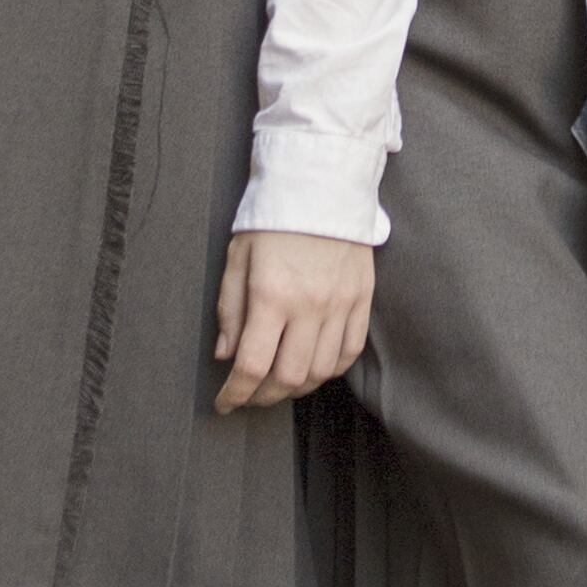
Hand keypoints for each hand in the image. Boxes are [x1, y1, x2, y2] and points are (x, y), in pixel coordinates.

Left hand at [213, 227, 372, 410]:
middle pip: (288, 377)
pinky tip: (314, 367)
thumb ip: (230, 310)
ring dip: (297, 387)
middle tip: (250, 395)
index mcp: (271, 295)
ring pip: (322, 371)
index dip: (235, 394)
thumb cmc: (273, 218)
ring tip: (280, 383)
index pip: (252, 365)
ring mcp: (340, 304)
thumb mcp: (238, 258)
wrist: (321, 183)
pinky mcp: (362, 298)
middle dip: (264, 397)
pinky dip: (331, 369)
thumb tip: (226, 355)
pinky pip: (350, 351)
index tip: (225, 403)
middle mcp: (309, 306)